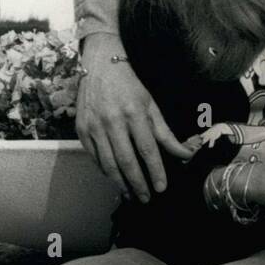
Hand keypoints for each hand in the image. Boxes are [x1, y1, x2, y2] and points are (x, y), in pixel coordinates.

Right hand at [75, 35, 192, 201]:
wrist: (99, 65)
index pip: (147, 150)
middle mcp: (111, 121)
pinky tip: (115, 179)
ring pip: (108, 163)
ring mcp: (93, 126)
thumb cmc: (129, 85)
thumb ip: (165, 133)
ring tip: (131, 195)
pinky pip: (94, 157)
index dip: (155, 171)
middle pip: (126, 161)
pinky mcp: (81, 130)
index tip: (161, 187)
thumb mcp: (151, 105)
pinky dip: (105, 171)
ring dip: (120, 183)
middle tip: (146, 198)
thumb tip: (184, 155)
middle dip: (137, 183)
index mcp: (133, 113)